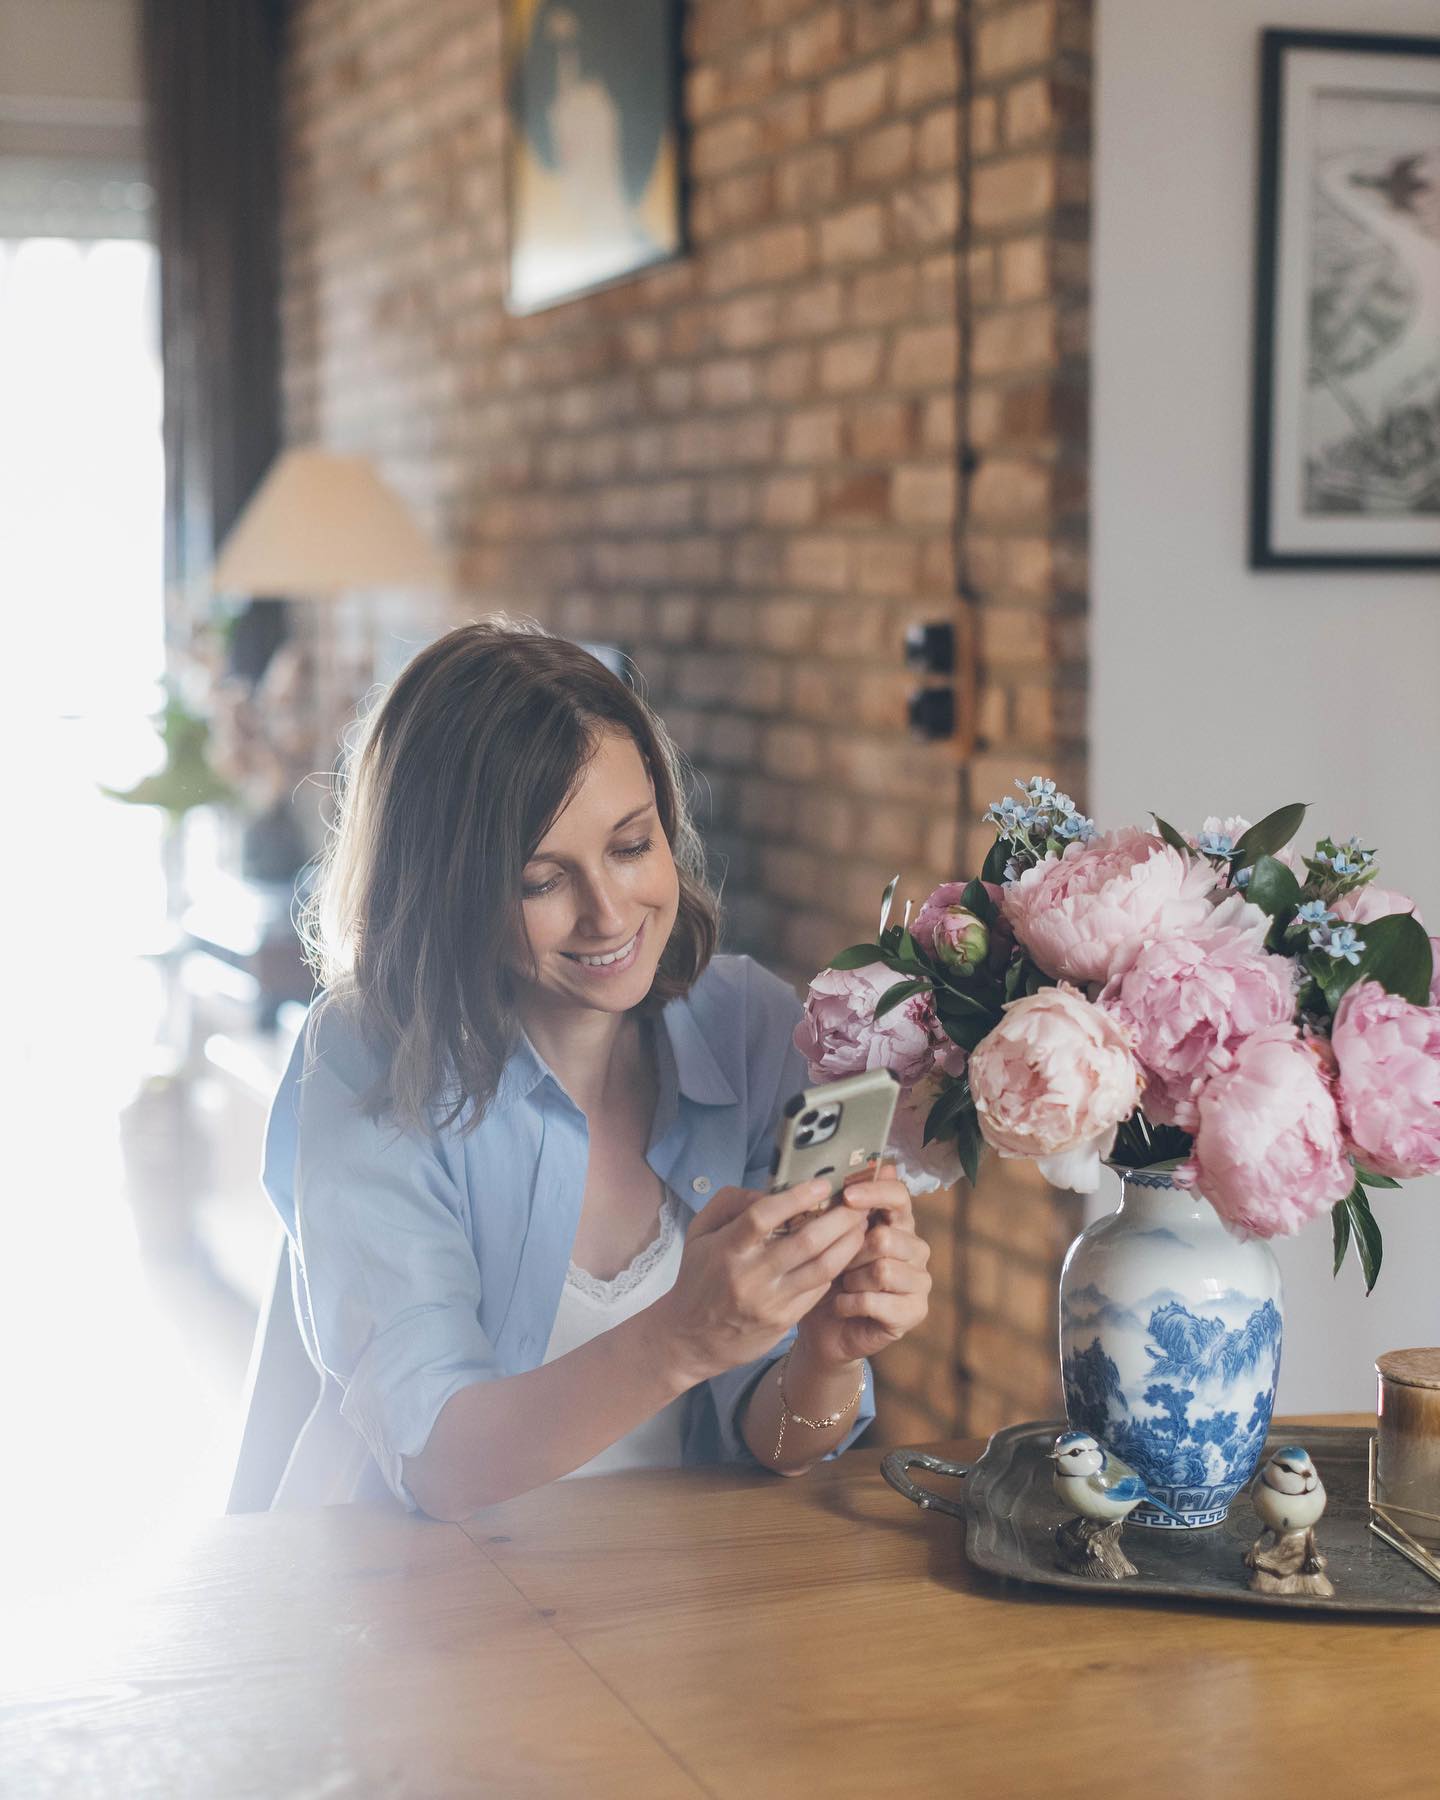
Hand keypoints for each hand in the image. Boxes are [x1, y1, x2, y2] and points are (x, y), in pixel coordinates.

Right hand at [652, 1177, 868, 1386]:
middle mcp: (750, 1275)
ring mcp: (770, 1301)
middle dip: (839, 1218)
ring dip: (848, 1243)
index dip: (796, 1197)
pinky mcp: (784, 1321)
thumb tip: (769, 1190)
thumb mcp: (699, 1232)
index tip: (822, 1184)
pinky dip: (837, 1268)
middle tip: (857, 1203)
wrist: (690, 1339)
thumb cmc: (698, 1277)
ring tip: (862, 1225)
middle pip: (806, 1242)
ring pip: (822, 1267)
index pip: (763, 1216)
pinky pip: (819, 1289)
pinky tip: (847, 1252)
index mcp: (726, 1249)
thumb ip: (730, 1202)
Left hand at [794, 1165, 930, 1367]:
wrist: (823, 1327)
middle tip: (838, 1265)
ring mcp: (919, 1280)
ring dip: (850, 1280)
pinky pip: (876, 1300)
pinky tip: (842, 1305)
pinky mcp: (914, 1311)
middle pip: (885, 1236)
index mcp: (898, 1222)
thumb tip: (875, 1165)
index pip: (899, 1196)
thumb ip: (846, 1205)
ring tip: (842, 1285)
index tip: (845, 1197)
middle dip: (851, 1253)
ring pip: (882, 1269)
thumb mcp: (828, 1238)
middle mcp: (916, 1248)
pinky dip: (849, 1303)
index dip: (875, 1193)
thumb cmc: (826, 1275)